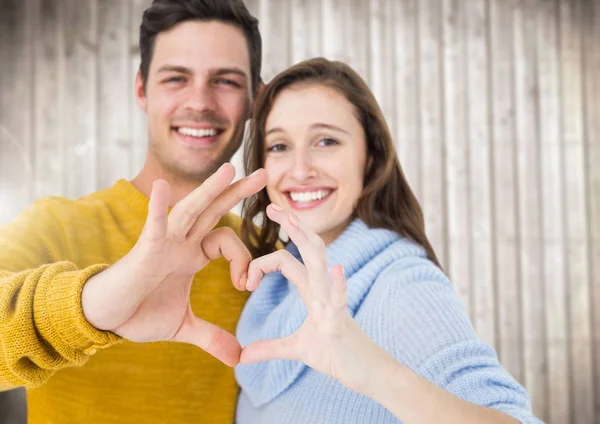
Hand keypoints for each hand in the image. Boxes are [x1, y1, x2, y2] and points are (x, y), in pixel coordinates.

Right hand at [81, 163, 266, 365]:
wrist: (107, 320)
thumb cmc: (140, 315)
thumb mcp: (184, 327)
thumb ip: (212, 337)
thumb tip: (238, 358)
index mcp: (193, 255)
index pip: (228, 241)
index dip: (244, 259)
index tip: (246, 286)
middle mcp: (181, 243)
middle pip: (214, 211)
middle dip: (238, 192)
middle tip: (265, 175)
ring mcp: (164, 243)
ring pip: (191, 210)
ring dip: (210, 189)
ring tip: (230, 168)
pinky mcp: (144, 251)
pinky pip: (153, 225)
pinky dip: (157, 207)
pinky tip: (161, 187)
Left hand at [239, 204, 388, 391]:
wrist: (367, 373)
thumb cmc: (336, 355)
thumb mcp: (297, 350)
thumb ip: (269, 348)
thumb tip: (242, 357)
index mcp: (312, 290)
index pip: (287, 261)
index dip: (263, 261)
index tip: (245, 281)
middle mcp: (323, 289)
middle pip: (307, 248)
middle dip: (291, 225)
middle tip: (271, 206)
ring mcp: (333, 302)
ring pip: (320, 264)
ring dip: (306, 240)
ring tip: (293, 221)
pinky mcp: (340, 322)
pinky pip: (341, 299)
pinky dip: (339, 285)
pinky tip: (337, 270)